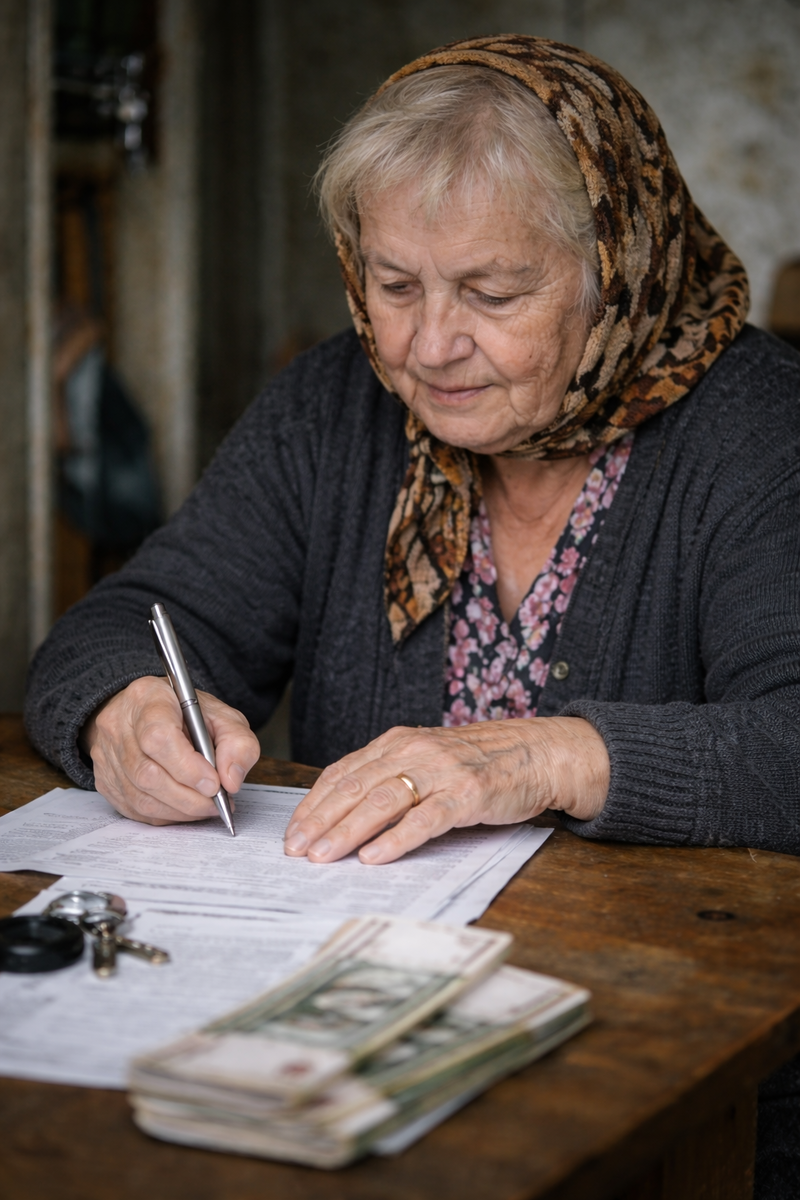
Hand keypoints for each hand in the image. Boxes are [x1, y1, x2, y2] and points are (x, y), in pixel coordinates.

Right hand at [81, 676, 259, 824]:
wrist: (151, 714)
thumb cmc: (187, 715)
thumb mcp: (222, 716)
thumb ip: (237, 742)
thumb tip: (231, 780)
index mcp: (148, 698)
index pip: (158, 737)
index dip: (187, 767)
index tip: (213, 783)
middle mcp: (119, 726)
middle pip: (147, 773)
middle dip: (188, 797)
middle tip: (217, 802)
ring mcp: (107, 755)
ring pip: (141, 797)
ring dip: (180, 809)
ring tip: (206, 806)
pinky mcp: (106, 781)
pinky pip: (135, 810)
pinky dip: (166, 814)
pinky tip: (185, 808)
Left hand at [284, 717, 608, 864]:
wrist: (537, 753)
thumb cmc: (478, 763)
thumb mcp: (425, 759)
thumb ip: (389, 777)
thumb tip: (340, 814)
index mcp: (397, 742)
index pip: (342, 773)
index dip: (313, 804)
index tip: (291, 833)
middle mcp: (414, 750)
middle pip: (355, 787)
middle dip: (320, 821)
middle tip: (295, 850)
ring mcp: (442, 771)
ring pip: (383, 801)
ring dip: (348, 831)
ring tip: (324, 856)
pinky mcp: (469, 794)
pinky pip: (427, 818)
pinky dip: (397, 839)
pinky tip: (374, 857)